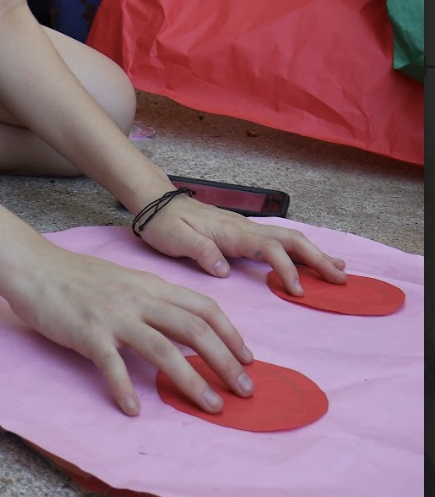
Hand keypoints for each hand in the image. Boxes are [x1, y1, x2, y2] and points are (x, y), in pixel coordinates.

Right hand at [8, 245, 255, 415]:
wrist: (35, 267)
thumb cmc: (76, 277)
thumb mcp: (124, 281)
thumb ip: (151, 299)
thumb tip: (179, 326)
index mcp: (150, 285)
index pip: (203, 307)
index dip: (231, 334)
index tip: (247, 359)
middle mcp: (138, 299)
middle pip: (194, 329)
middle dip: (225, 362)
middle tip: (244, 390)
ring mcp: (114, 316)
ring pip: (163, 349)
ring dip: (192, 381)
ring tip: (210, 407)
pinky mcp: (88, 333)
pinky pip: (112, 365)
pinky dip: (126, 388)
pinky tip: (134, 410)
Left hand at [135, 195, 346, 293]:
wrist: (156, 204)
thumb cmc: (164, 224)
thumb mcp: (176, 240)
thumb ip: (202, 252)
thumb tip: (225, 270)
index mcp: (232, 232)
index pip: (270, 249)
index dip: (288, 269)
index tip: (299, 292)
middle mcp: (245, 228)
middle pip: (291, 240)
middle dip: (318, 258)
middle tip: (341, 278)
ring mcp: (246, 230)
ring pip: (288, 239)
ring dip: (315, 253)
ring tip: (339, 268)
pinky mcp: (243, 234)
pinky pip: (278, 242)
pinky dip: (299, 251)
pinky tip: (310, 260)